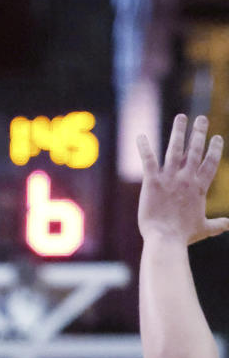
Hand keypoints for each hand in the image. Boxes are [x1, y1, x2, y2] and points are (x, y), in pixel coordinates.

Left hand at [138, 114, 228, 244]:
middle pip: (195, 151)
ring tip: (181, 117)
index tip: (218, 137)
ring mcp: (170, 178)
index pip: (210, 163)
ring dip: (178, 132)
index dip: (215, 149)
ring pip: (175, 150)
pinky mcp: (152, 181)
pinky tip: (140, 135)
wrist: (165, 239)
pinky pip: (148, 160)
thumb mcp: (204, 228)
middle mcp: (186, 179)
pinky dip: (143, 147)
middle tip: (201, 119)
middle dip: (199, 133)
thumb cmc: (184, 236)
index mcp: (199, 188)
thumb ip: (218, 224)